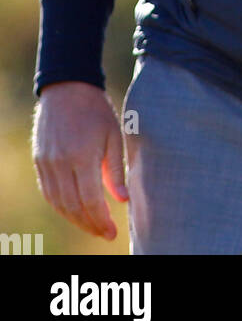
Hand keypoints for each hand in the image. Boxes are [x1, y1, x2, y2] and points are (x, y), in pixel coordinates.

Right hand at [32, 81, 128, 239]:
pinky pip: (49, 193)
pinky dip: (61, 207)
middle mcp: (61, 163)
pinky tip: (75, 211)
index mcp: (82, 156)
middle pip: (73, 206)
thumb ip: (116, 169)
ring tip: (92, 226)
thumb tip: (123, 200)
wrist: (68, 87)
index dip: (101, 220)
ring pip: (59, 204)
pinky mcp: (39, 161)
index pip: (90, 200)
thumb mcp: (113, 135)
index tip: (113, 232)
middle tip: (104, 233)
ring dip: (75, 219)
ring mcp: (47, 163)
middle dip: (90, 224)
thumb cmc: (96, 110)